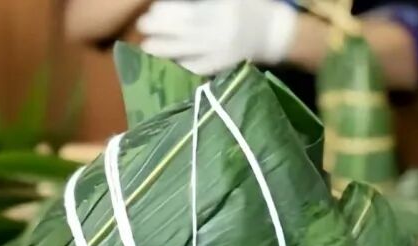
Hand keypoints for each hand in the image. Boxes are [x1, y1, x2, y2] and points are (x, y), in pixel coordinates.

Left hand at [138, 0, 298, 75]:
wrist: (275, 34)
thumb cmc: (253, 7)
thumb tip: (180, 3)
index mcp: (223, 11)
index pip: (190, 13)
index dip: (169, 13)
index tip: (153, 10)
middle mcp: (221, 32)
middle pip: (185, 32)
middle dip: (162, 30)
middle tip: (142, 27)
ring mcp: (222, 52)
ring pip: (189, 52)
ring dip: (166, 50)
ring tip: (148, 47)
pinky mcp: (224, 66)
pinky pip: (200, 68)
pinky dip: (184, 65)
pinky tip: (171, 61)